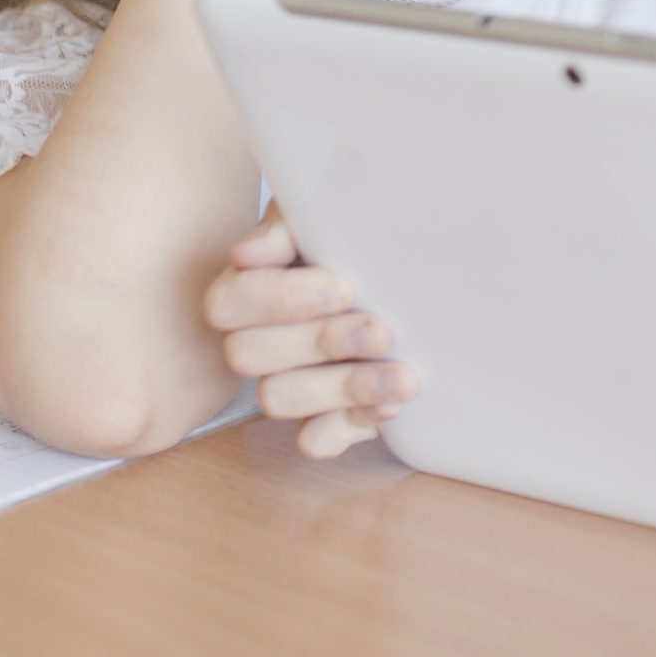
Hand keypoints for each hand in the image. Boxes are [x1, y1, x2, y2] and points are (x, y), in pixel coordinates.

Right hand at [203, 205, 416, 459]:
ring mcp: (286, 382)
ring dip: (344, 388)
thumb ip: (293, 224)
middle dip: (320, 341)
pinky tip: (390, 407)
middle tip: (382, 331)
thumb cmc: (369, 238)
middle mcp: (259, 339)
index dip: (279, 299)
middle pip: (248, 354)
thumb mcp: (338, 216)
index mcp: (253, 286)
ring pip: (277, 399)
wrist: (427, 277)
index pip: (228, 302)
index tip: (344, 286)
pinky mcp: (321, 420)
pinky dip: (349, 425)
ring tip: (404, 379)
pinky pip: (312, 441)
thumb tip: (251, 250)